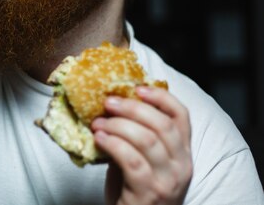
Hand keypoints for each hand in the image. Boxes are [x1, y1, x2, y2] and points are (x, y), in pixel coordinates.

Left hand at [91, 86, 192, 204]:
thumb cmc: (135, 188)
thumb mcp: (145, 158)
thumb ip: (138, 135)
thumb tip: (114, 104)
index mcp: (183, 152)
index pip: (181, 116)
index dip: (161, 97)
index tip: (137, 88)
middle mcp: (181, 165)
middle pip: (162, 124)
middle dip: (132, 108)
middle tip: (108, 102)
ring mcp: (167, 180)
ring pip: (146, 140)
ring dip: (118, 125)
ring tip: (98, 123)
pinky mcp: (149, 192)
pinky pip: (131, 161)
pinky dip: (113, 145)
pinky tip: (99, 139)